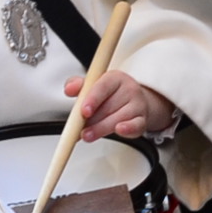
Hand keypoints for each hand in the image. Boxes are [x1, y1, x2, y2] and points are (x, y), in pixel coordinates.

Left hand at [63, 70, 177, 142]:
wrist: (134, 100)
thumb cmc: (110, 94)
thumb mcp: (94, 85)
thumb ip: (78, 86)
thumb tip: (69, 89)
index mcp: (114, 78)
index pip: (103, 86)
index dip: (92, 99)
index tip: (84, 111)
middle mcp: (129, 89)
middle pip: (109, 106)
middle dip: (92, 120)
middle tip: (79, 130)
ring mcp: (137, 105)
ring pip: (119, 118)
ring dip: (101, 128)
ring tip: (88, 134)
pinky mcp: (142, 120)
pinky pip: (136, 126)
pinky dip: (128, 129)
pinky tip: (119, 130)